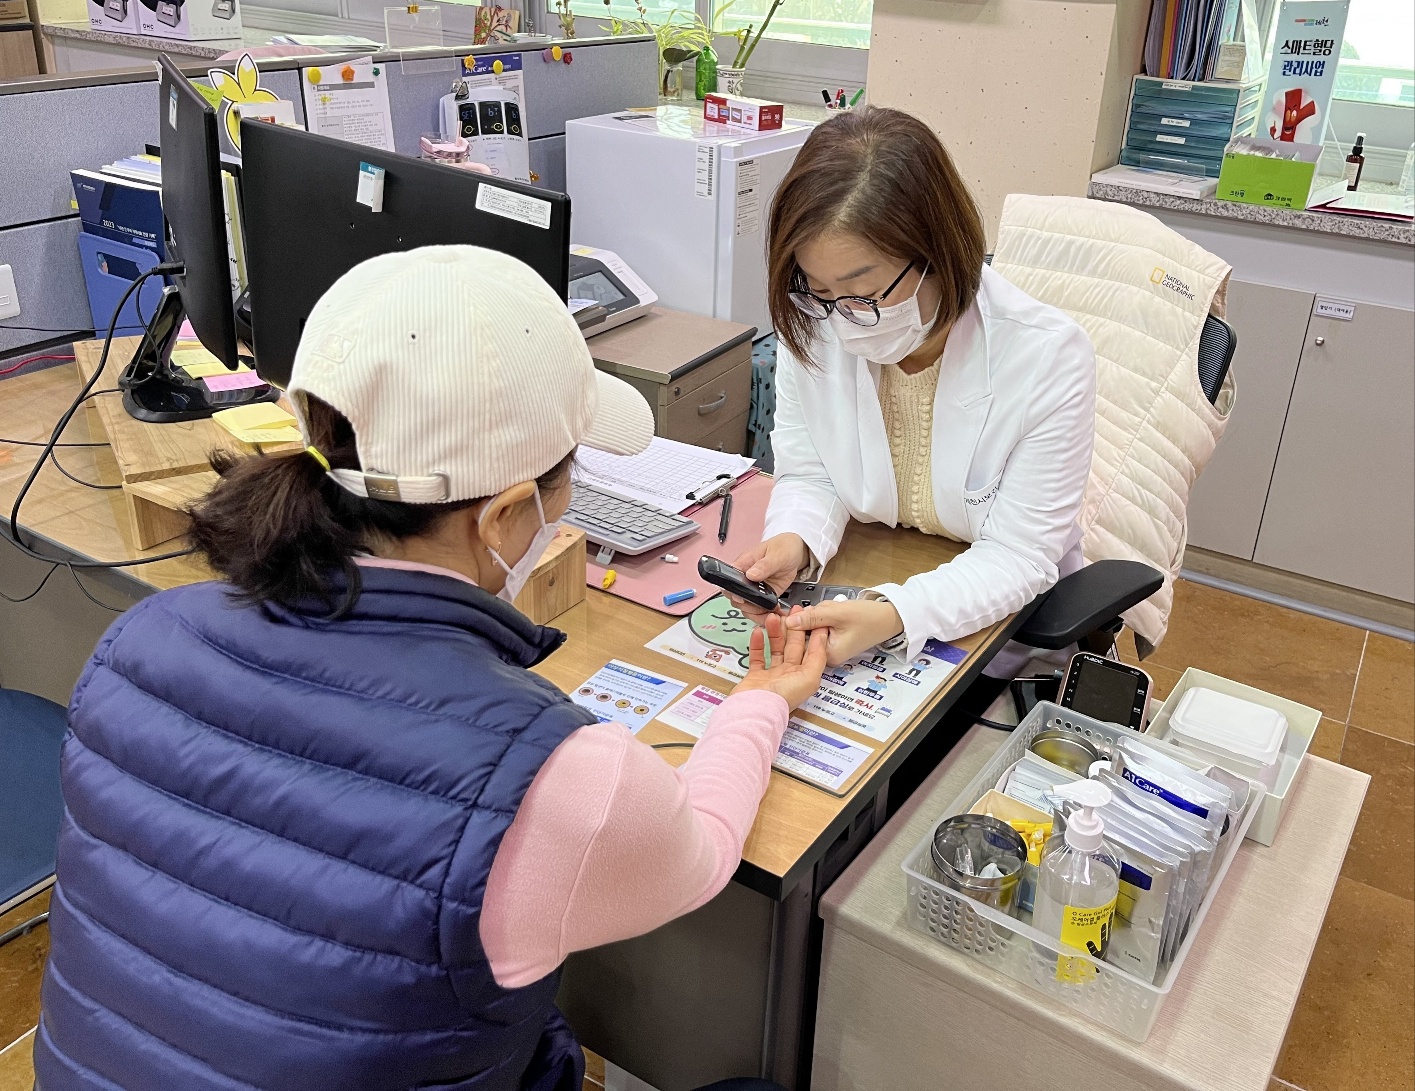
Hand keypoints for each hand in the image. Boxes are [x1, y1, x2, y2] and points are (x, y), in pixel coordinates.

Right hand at [731, 533, 808, 622]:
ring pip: (746, 607)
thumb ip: (764, 565)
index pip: (728, 580)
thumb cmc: (783, 547)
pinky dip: (766, 615)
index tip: (742, 598)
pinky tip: (775, 613)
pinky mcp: (764, 596)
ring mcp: (754, 589)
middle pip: (735, 598)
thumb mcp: (777, 554)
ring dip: (756, 614)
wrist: (795, 553)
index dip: (732, 591)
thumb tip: (750, 574)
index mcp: (743, 564)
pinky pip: (759, 609)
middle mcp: (745, 578)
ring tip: (770, 613)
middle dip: (747, 607)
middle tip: (761, 608)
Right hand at [734, 609, 829, 709]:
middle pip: (793, 647)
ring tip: (773, 617)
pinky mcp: (755, 676)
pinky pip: (757, 656)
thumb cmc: (783, 697)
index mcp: (805, 676)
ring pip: (775, 649)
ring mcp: (772, 675)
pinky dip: (757, 643)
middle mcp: (790, 675)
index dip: (812, 633)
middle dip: (794, 628)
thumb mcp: (809, 676)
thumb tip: (821, 639)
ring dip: (775, 633)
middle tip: (792, 612)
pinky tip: (757, 631)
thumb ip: (817, 657)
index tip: (812, 616)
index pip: (811, 650)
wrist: (755, 709)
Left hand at [783, 599, 904, 666]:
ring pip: (813, 629)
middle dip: (811, 617)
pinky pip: (821, 628)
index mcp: (828, 656)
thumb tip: (788, 621)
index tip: (799, 610)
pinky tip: (834, 612)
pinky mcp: (834, 642)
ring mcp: (831, 650)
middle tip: (825, 608)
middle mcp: (828, 658)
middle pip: (805, 634)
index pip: (801, 640)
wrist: (890, 617)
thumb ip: (811, 618)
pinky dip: (825, 618)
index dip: (797, 623)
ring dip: (819, 615)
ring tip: (833, 609)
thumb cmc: (868, 617)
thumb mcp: (837, 613)